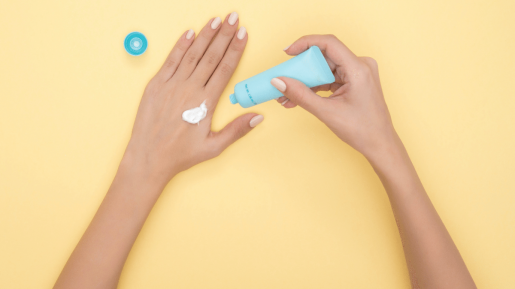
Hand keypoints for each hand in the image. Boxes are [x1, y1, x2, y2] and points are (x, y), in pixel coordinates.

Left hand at [123, 14, 262, 185]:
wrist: (148, 158)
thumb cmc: (181, 155)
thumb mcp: (214, 147)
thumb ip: (237, 130)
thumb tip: (259, 116)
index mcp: (205, 102)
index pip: (225, 69)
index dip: (235, 49)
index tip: (243, 34)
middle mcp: (189, 89)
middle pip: (211, 56)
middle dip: (224, 35)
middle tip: (234, 18)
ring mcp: (171, 85)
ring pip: (192, 54)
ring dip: (205, 35)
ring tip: (216, 20)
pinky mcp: (155, 86)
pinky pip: (170, 61)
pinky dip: (180, 46)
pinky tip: (189, 33)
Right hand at [273, 35, 395, 158]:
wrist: (380, 145)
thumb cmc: (362, 130)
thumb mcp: (326, 112)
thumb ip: (300, 95)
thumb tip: (279, 82)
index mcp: (359, 69)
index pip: (329, 43)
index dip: (305, 43)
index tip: (288, 52)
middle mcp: (361, 66)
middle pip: (325, 57)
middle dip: (302, 69)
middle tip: (283, 79)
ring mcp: (359, 74)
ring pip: (325, 69)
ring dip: (306, 81)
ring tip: (286, 95)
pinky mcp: (355, 82)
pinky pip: (330, 78)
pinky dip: (315, 87)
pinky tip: (299, 98)